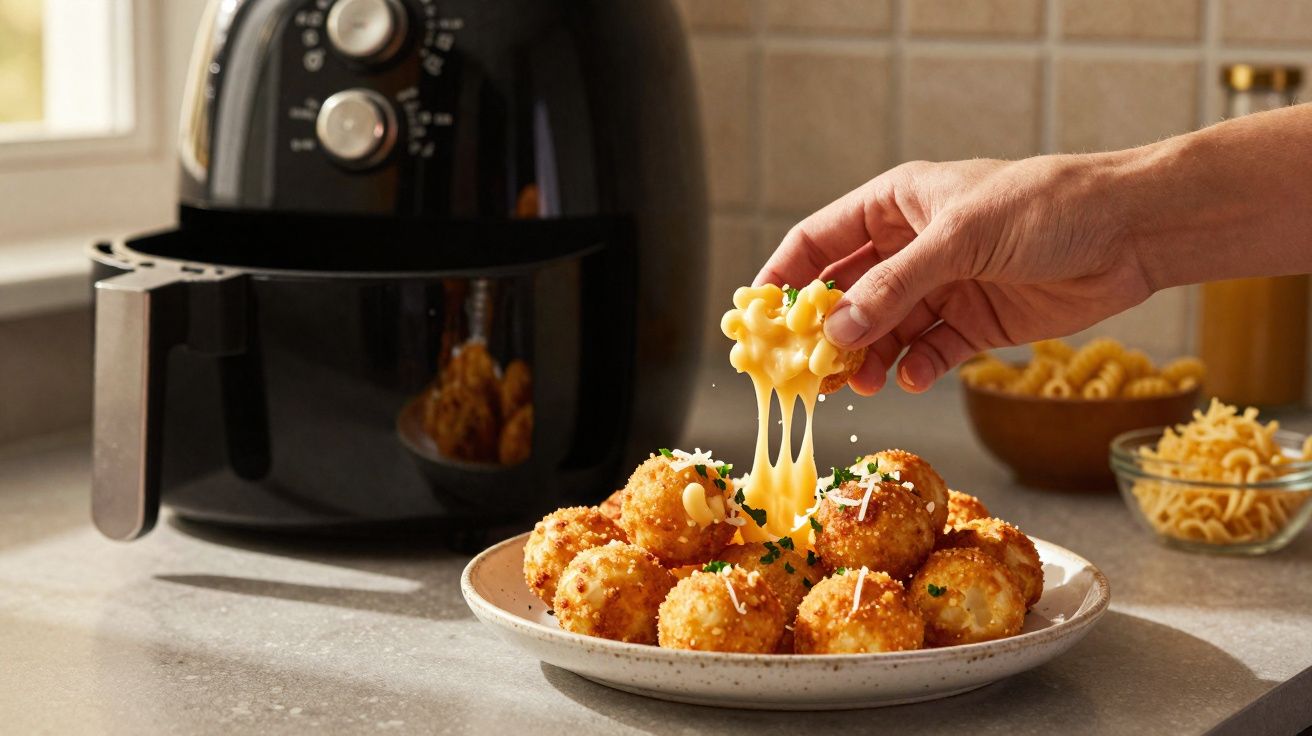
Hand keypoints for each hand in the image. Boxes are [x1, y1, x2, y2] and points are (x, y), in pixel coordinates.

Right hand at [755, 154, 1154, 394]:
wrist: (1130, 232)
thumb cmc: (1044, 207)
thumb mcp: (958, 239)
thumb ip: (894, 287)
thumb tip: (837, 331)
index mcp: (896, 206)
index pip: (819, 241)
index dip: (783, 278)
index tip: (755, 319)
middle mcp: (912, 248)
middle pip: (846, 295)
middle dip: (825, 332)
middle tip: (805, 371)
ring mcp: (942, 287)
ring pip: (884, 331)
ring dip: (868, 358)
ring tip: (860, 384)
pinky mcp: (975, 323)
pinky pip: (929, 352)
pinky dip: (917, 369)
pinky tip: (916, 377)